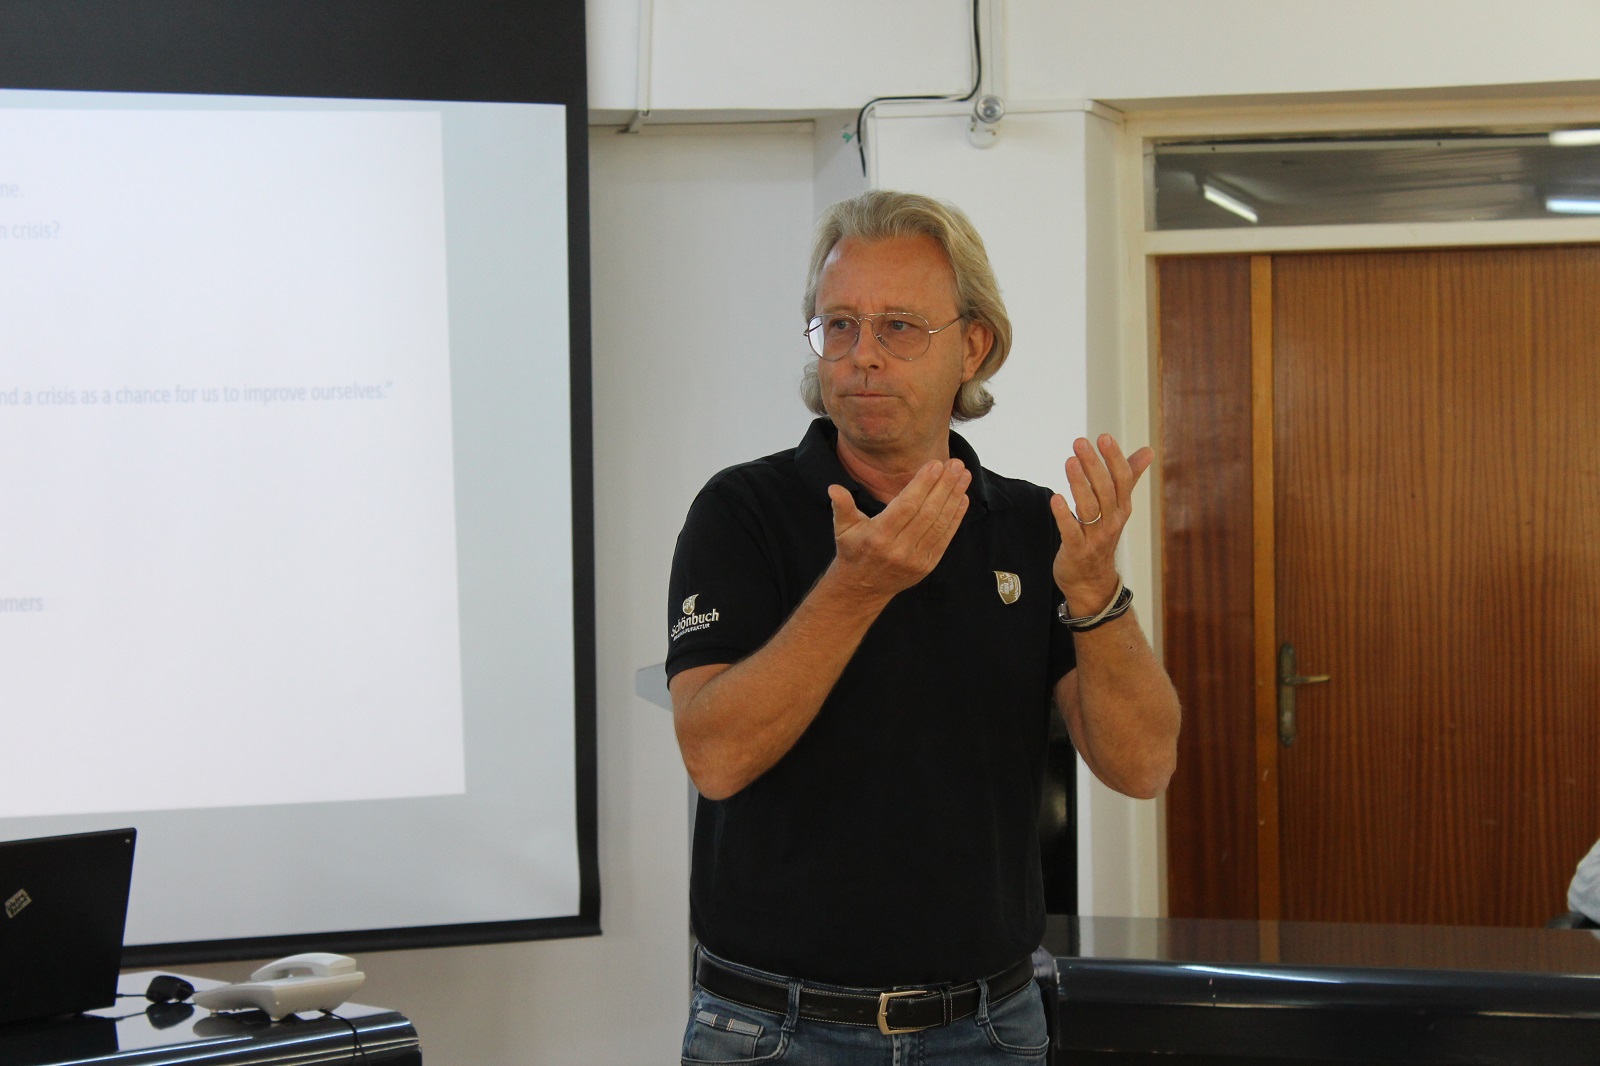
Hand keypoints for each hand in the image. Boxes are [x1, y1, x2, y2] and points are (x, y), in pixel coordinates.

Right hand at [828, 459, 970, 599]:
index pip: (906, 506)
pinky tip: (963, 497)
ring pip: (939, 524)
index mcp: (878, 536)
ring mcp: (915, 559)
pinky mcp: (927, 565)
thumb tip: (833, 488)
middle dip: (944, 486)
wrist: (862, 588)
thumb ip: (841, 506)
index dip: (923, 484)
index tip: (936, 464)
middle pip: (927, 512)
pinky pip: (945, 538)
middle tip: (956, 463)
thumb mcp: (843, 528)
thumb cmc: (853, 550)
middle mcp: (898, 549)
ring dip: (954, 497)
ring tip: (964, 475)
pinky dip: (956, 517)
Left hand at [1050, 434, 1152, 613]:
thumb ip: (1130, 477)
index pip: (1123, 479)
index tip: (1104, 437)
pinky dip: (1063, 514)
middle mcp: (1112, 521)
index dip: (1114, 458)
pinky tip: (1055, 498)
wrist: (1092, 581)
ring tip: (1069, 461)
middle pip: (1105, 490)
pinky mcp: (1077, 550)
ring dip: (1079, 484)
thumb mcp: (1118, 508)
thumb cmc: (1102, 536)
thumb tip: (1148, 450)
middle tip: (1080, 443)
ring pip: (1089, 508)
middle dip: (1093, 465)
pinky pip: (1071, 531)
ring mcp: (1095, 537)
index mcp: (1122, 508)